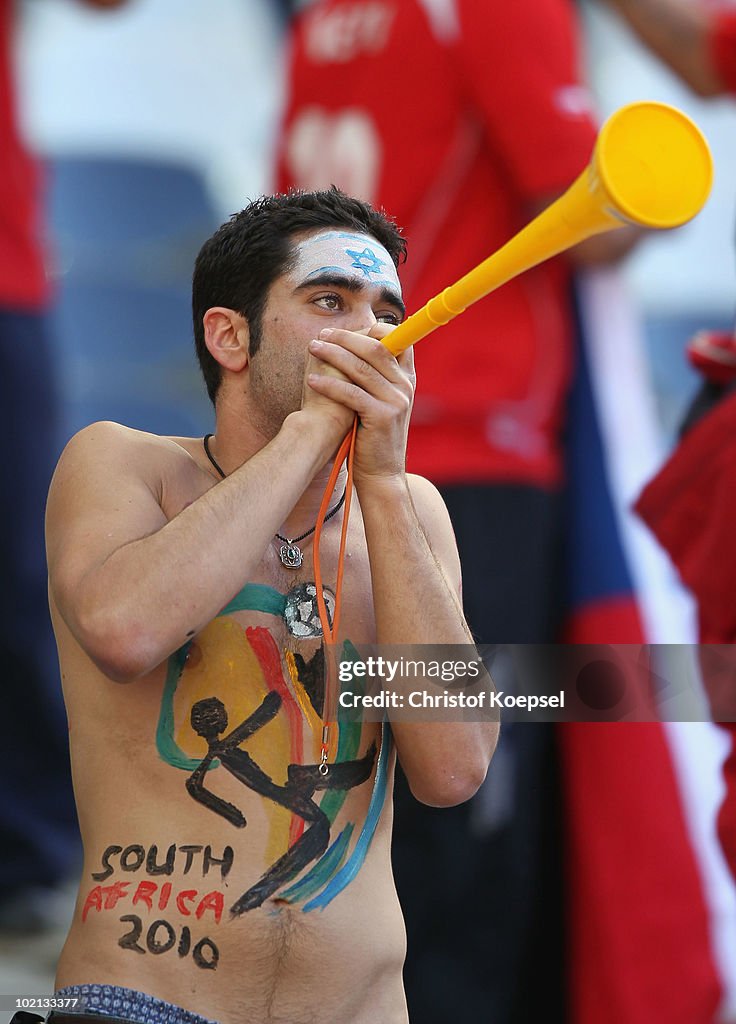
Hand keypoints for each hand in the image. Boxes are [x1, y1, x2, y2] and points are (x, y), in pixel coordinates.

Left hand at [303, 322, 414, 482]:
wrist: (381, 472)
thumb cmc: (372, 434)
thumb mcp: (379, 401)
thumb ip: (373, 376)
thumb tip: (350, 347)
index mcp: (406, 379)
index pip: (397, 340)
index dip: (372, 328)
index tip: (343, 330)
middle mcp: (404, 386)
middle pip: (376, 348)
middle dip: (345, 338)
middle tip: (322, 335)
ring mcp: (396, 401)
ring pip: (362, 368)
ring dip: (334, 354)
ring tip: (313, 348)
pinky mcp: (382, 416)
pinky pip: (352, 393)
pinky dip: (330, 384)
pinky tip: (312, 380)